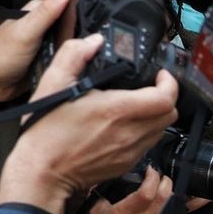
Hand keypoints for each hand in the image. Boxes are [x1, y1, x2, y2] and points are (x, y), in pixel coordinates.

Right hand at [0, 34, 179, 213]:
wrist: (42, 173)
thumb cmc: (46, 132)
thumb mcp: (53, 83)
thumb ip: (74, 54)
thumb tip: (94, 41)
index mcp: (116, 110)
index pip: (165, 98)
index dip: (169, 82)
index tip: (160, 75)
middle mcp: (129, 133)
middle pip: (170, 113)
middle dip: (166, 97)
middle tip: (151, 87)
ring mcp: (130, 151)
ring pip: (162, 129)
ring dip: (157, 115)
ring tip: (139, 104)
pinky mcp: (126, 164)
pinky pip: (148, 144)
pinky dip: (145, 131)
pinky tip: (126, 124)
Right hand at [91, 166, 173, 213]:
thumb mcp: (97, 211)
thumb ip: (100, 191)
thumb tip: (107, 172)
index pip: (145, 194)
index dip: (152, 179)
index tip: (151, 171)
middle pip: (163, 197)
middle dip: (166, 182)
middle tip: (161, 177)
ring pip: (172, 206)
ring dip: (171, 192)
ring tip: (165, 186)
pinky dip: (179, 204)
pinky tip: (179, 197)